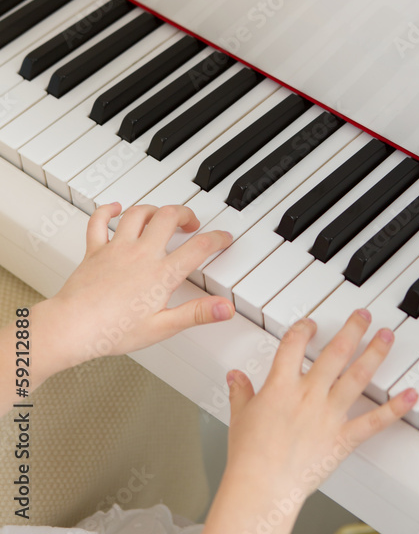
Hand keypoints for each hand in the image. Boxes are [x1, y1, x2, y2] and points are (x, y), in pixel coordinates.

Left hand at [30, 203, 234, 379]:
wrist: (72, 328)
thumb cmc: (113, 331)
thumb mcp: (162, 327)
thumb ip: (197, 313)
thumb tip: (225, 308)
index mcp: (161, 274)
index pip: (198, 247)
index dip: (217, 239)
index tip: (224, 237)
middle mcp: (141, 254)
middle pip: (168, 217)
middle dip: (185, 213)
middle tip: (191, 222)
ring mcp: (117, 249)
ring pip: (138, 213)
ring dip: (154, 209)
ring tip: (161, 215)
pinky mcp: (95, 250)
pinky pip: (99, 221)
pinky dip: (107, 211)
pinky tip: (114, 208)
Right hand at [205, 311, 416, 533]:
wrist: (261, 488)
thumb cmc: (249, 456)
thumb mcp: (240, 417)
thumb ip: (241, 392)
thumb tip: (235, 377)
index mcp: (281, 385)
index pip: (294, 343)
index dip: (304, 328)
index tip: (311, 323)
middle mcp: (309, 394)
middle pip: (335, 351)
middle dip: (352, 329)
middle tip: (363, 314)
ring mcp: (328, 415)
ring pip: (357, 376)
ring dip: (375, 353)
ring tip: (386, 336)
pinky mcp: (342, 438)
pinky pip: (373, 421)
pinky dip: (394, 408)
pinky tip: (410, 394)